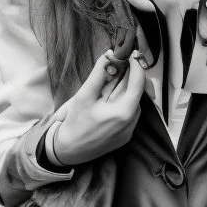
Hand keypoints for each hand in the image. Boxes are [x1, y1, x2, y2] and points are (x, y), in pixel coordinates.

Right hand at [52, 49, 145, 164]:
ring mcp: (129, 131)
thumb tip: (110, 55)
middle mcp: (132, 123)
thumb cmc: (75, 122)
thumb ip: (99, 73)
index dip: (136, 65)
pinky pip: (130, 113)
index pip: (138, 83)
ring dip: (128, 88)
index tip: (131, 54)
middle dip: (131, 75)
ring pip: (135, 102)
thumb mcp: (84, 95)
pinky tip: (112, 97)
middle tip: (122, 62)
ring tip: (115, 79)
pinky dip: (125, 100)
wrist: (68, 151)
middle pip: (138, 92)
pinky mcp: (125, 136)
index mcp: (124, 112)